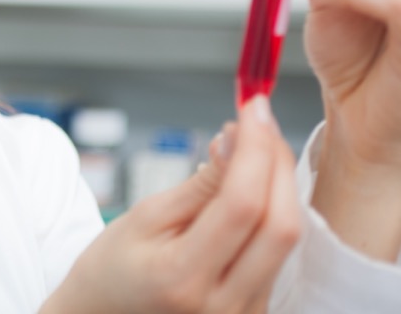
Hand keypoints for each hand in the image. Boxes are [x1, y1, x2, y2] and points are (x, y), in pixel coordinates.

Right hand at [41, 97, 300, 313]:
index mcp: (183, 279)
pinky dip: (273, 209)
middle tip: (258, 121)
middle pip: (282, 225)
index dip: (256, 148)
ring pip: (287, 238)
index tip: (253, 108)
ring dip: (279, 183)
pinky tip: (252, 185)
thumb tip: (237, 140)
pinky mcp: (257, 312)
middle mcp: (224, 307)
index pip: (242, 206)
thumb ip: (200, 184)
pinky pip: (280, 252)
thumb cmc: (113, 270)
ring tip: (250, 149)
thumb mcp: (145, 217)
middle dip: (277, 162)